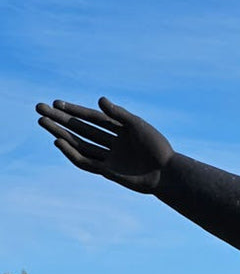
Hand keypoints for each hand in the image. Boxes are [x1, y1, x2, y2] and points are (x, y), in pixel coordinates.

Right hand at [36, 98, 174, 193]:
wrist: (168, 174)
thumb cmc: (158, 148)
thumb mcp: (138, 126)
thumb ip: (118, 114)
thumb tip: (99, 99)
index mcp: (121, 130)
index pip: (93, 118)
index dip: (75, 110)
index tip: (57, 103)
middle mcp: (112, 143)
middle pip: (81, 129)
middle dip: (61, 119)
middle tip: (39, 108)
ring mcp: (109, 157)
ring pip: (79, 143)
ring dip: (60, 132)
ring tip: (42, 121)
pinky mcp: (107, 171)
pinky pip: (84, 161)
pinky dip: (71, 152)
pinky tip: (58, 141)